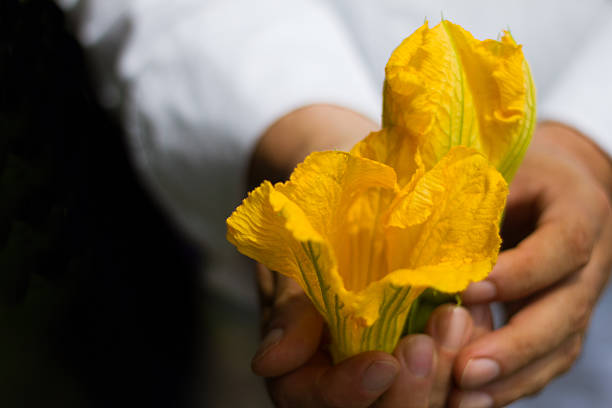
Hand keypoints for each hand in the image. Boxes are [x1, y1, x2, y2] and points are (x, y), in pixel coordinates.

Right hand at [253, 264, 491, 406]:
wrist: (344, 245)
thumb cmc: (315, 260)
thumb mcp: (295, 279)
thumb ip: (289, 317)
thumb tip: (269, 361)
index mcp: (304, 380)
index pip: (320, 402)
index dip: (349, 392)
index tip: (382, 363)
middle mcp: (349, 393)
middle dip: (414, 389)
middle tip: (435, 333)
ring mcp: (390, 386)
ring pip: (422, 407)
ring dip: (446, 371)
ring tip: (456, 318)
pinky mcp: (427, 375)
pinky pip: (452, 387)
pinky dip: (466, 360)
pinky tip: (474, 324)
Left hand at [455, 123, 611, 406]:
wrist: (557, 185)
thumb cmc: (520, 171)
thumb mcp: (501, 168)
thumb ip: (472, 198)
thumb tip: (410, 230)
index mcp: (579, 209)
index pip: (561, 245)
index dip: (520, 273)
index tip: (469, 290)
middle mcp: (590, 261)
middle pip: (565, 311)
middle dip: (515, 345)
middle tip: (466, 370)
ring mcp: (580, 296)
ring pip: (559, 345)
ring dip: (512, 376)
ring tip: (466, 397)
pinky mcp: (562, 321)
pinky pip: (547, 359)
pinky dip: (514, 382)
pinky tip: (477, 398)